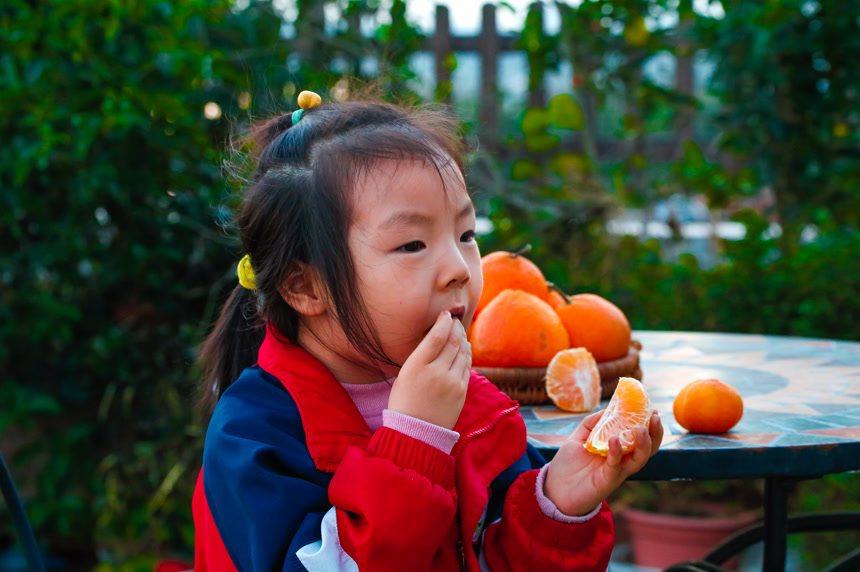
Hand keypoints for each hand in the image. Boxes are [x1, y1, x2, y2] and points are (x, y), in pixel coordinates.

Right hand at [388, 311, 470, 429]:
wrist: (416, 431)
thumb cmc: (405, 400)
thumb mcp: (404, 374)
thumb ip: (421, 355)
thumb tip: (437, 335)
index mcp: (416, 366)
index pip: (436, 335)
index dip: (443, 321)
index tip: (445, 314)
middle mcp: (435, 372)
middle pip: (452, 341)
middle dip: (455, 327)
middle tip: (453, 320)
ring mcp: (451, 382)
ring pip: (462, 351)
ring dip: (462, 338)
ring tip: (459, 331)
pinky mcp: (462, 391)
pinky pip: (467, 365)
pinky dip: (467, 352)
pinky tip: (464, 347)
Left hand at [543, 409, 662, 516]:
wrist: (554, 489)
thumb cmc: (568, 465)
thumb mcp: (579, 438)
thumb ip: (592, 424)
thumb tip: (607, 409)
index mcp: (618, 450)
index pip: (639, 437)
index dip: (649, 425)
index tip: (654, 410)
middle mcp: (622, 461)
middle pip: (647, 449)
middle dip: (655, 434)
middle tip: (656, 418)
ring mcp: (616, 472)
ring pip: (639, 460)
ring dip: (643, 444)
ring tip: (642, 428)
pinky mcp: (607, 481)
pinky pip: (616, 465)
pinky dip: (616, 452)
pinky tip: (614, 439)